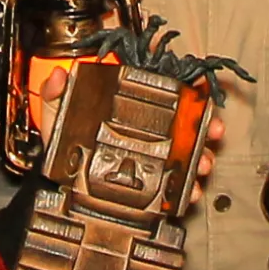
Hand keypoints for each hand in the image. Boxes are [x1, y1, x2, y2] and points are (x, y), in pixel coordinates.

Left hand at [36, 70, 220, 207]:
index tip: (206, 98)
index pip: (169, 95)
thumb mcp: (58, 112)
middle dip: (207, 129)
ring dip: (201, 159)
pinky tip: (188, 193)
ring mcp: (152, 158)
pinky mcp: (150, 184)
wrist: (59, 177)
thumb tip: (58, 76)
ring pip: (187, 155)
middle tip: (213, 133)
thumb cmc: (64, 138)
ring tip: (201, 166)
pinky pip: (174, 186)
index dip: (192, 94)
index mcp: (133, 107)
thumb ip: (55, 92)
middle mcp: (148, 131)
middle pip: (188, 125)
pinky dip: (185, 190)